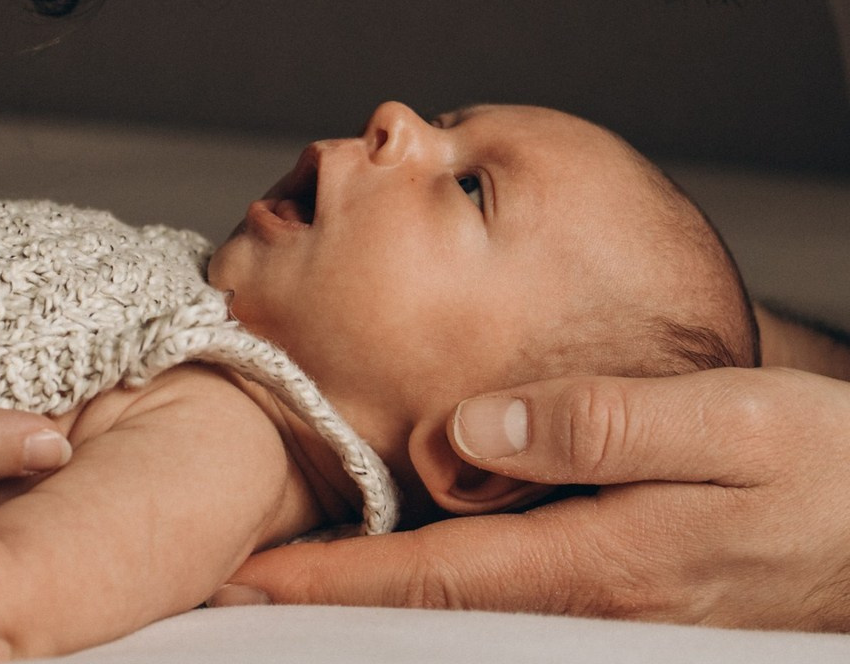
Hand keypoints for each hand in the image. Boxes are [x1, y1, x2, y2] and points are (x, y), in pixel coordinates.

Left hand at [218, 368, 849, 630]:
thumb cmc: (826, 472)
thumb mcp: (727, 426)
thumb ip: (597, 425)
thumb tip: (471, 428)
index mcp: (596, 557)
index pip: (430, 578)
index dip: (328, 581)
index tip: (246, 580)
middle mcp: (586, 592)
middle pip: (426, 600)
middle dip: (325, 596)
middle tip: (236, 578)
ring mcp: (603, 597)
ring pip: (457, 594)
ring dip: (368, 585)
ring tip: (290, 565)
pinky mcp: (620, 579)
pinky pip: (501, 578)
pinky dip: (430, 571)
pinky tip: (401, 550)